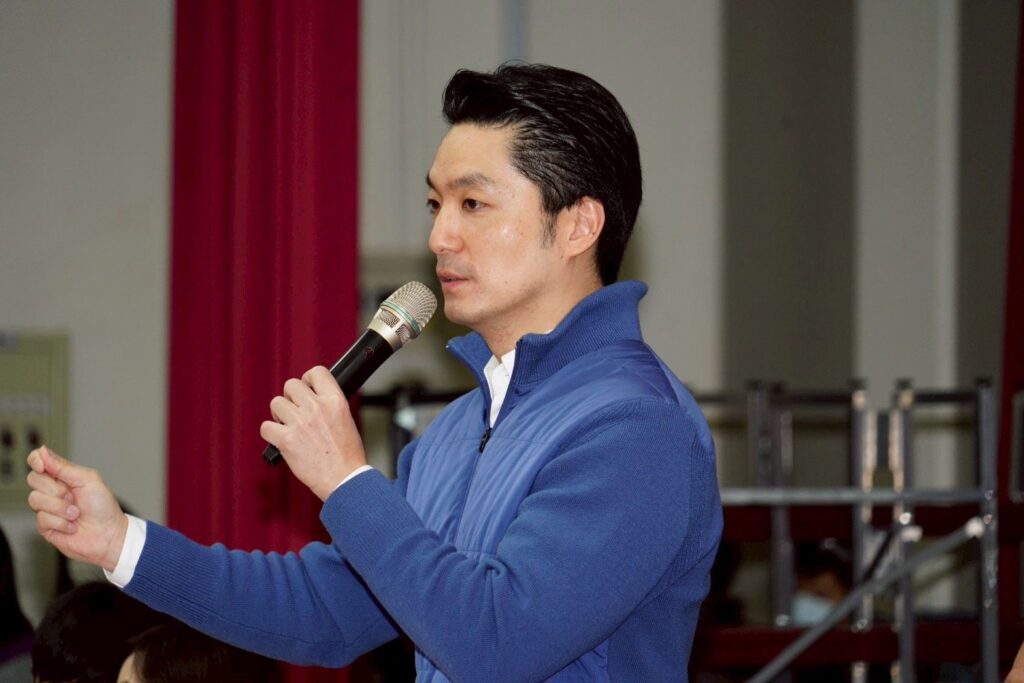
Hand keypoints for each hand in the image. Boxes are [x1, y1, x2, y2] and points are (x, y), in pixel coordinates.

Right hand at [26, 446, 128, 571]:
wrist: (108, 535)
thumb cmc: (103, 507)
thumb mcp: (88, 480)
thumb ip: (64, 467)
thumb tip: (42, 451)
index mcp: (63, 476)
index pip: (39, 461)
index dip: (36, 460)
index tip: (43, 466)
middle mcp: (52, 490)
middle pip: (33, 479)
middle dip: (55, 489)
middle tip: (73, 497)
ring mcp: (47, 508)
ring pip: (34, 500)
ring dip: (60, 508)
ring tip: (76, 514)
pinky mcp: (45, 526)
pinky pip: (41, 519)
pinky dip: (61, 523)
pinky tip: (73, 526)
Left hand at [260, 365, 367, 500]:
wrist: (344, 479)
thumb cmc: (347, 455)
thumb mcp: (345, 419)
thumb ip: (327, 404)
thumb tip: (309, 396)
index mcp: (335, 400)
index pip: (316, 372)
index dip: (308, 380)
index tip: (307, 390)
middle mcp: (317, 407)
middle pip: (291, 385)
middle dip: (291, 398)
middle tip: (296, 412)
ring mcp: (300, 423)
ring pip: (276, 403)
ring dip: (280, 415)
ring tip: (289, 427)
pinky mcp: (286, 440)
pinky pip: (266, 427)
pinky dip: (271, 434)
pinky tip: (281, 440)